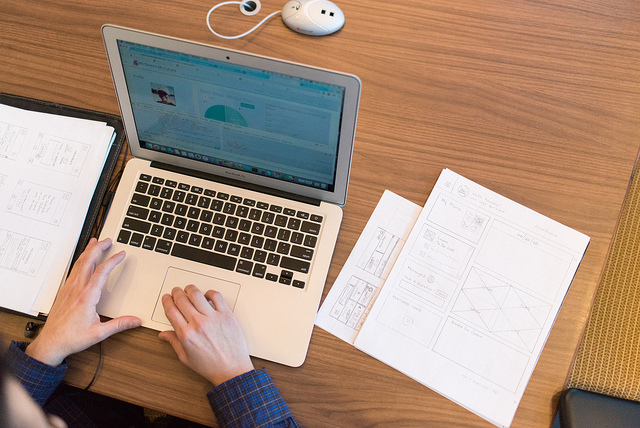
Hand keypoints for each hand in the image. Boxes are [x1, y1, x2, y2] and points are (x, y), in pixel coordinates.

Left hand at [26, 238, 141, 365]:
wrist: (50, 343)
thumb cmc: (71, 338)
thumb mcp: (99, 333)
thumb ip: (119, 325)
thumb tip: (135, 320)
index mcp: (86, 297)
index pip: (101, 272)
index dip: (112, 261)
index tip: (121, 254)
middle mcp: (76, 290)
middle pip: (87, 262)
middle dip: (98, 248)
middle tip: (107, 240)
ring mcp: (68, 289)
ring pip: (79, 264)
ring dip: (88, 251)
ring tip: (95, 243)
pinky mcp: (64, 291)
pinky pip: (73, 270)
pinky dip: (80, 260)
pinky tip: (83, 260)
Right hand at [158, 285, 253, 385]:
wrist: (232, 370)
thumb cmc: (211, 366)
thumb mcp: (186, 358)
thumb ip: (174, 342)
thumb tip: (164, 334)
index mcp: (186, 334)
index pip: (171, 310)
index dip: (167, 301)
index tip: (167, 298)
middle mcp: (198, 323)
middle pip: (182, 299)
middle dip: (176, 292)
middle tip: (176, 291)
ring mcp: (213, 318)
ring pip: (197, 294)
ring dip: (190, 289)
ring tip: (189, 290)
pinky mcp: (226, 315)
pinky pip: (216, 296)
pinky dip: (210, 292)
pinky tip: (207, 296)